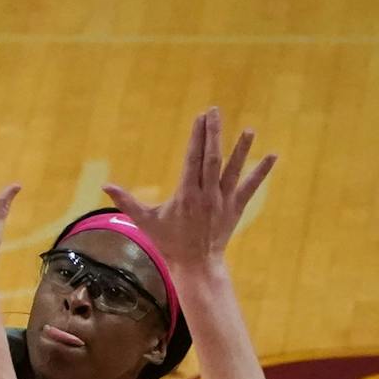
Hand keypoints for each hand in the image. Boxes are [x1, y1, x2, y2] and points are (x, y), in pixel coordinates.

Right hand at [103, 107, 274, 276]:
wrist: (195, 265)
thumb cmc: (169, 242)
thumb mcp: (145, 221)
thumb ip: (126, 201)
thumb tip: (105, 186)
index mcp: (185, 194)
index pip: (192, 158)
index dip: (197, 136)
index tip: (200, 117)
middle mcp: (206, 195)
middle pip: (212, 159)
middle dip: (214, 134)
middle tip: (215, 112)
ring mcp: (223, 202)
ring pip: (233, 170)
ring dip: (241, 150)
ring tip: (249, 130)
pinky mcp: (235, 209)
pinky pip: (250, 187)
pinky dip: (261, 172)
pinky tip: (272, 156)